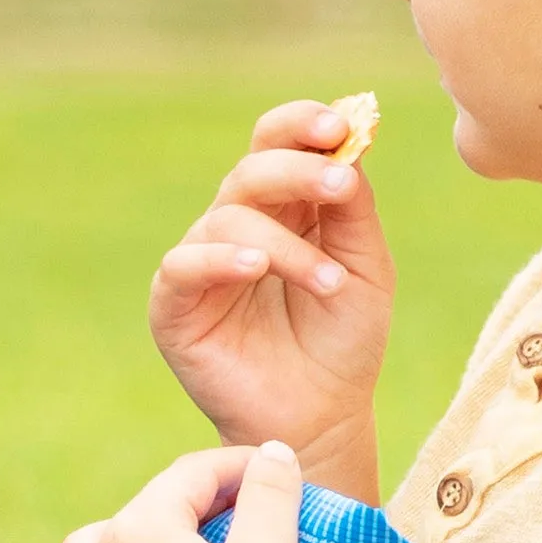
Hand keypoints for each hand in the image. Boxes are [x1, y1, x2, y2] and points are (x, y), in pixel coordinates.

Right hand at [147, 99, 395, 495]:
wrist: (322, 418)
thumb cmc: (344, 342)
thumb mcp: (367, 269)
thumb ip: (354, 211)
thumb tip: (345, 148)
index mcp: (284, 207)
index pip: (278, 142)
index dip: (302, 124)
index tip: (341, 126)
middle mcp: (238, 224)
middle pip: (252, 169)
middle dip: (298, 171)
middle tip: (340, 187)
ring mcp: (203, 262)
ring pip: (228, 218)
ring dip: (285, 244)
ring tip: (329, 283)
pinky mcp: (174, 304)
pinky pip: (185, 264)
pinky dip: (221, 260)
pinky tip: (256, 268)